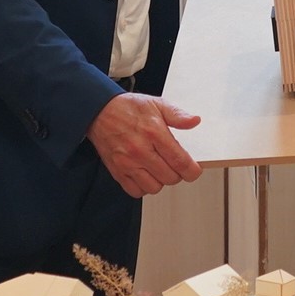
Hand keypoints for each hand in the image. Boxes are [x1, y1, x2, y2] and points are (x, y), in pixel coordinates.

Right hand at [87, 92, 202, 197]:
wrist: (99, 111)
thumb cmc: (128, 108)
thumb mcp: (157, 104)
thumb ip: (178, 115)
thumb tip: (195, 121)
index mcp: (154, 132)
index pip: (180, 161)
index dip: (192, 171)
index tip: (193, 170)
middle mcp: (140, 150)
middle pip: (170, 177)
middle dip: (177, 173)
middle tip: (174, 164)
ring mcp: (127, 163)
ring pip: (154, 188)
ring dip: (160, 181)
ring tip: (159, 168)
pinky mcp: (117, 171)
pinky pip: (136, 191)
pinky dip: (143, 186)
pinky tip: (145, 174)